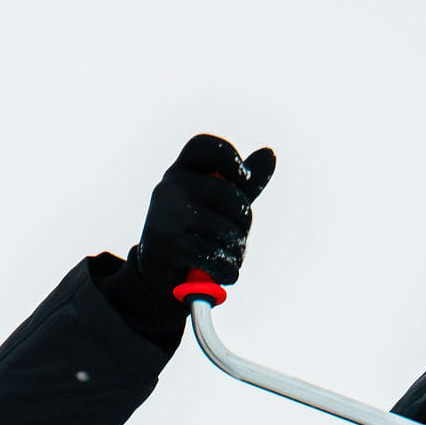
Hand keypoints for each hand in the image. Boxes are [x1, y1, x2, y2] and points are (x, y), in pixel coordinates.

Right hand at [99, 135, 274, 349]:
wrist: (155, 277)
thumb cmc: (191, 234)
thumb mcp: (215, 204)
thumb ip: (242, 183)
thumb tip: (270, 153)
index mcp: (180, 171)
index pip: (206, 147)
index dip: (230, 158)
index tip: (245, 179)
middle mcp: (170, 188)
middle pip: (229, 195)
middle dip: (243, 222)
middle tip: (240, 239)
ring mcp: (167, 216)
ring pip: (224, 229)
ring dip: (237, 251)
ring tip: (233, 259)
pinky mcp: (170, 246)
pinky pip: (213, 255)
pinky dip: (227, 270)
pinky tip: (228, 275)